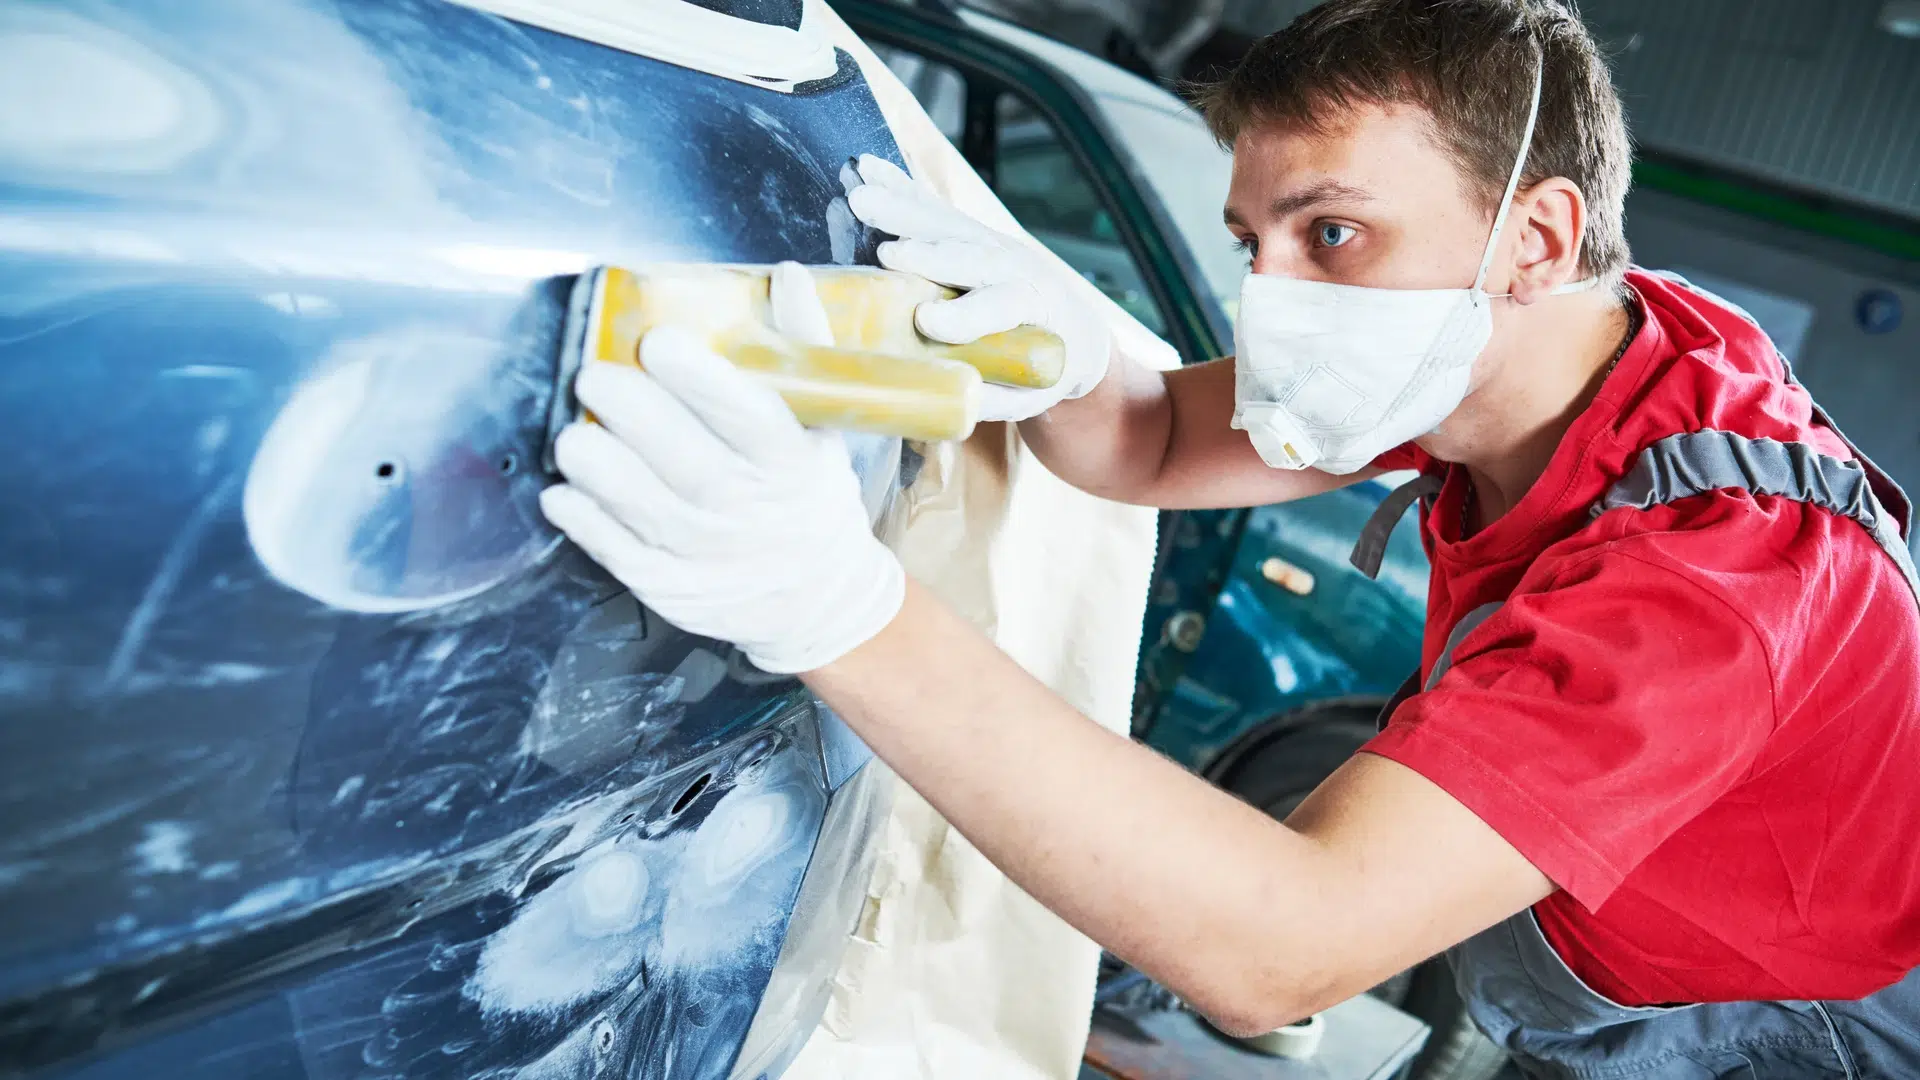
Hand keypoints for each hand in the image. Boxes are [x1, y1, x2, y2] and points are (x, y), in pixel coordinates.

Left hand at [538, 270, 904, 673]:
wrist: (816, 598)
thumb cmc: (808, 496)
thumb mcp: (822, 427)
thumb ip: (801, 350)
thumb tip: (786, 276)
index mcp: (789, 463)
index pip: (749, 418)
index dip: (702, 380)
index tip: (660, 341)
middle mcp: (749, 509)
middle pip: (687, 460)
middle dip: (632, 413)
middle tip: (592, 376)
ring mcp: (707, 553)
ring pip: (644, 507)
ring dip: (598, 467)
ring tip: (571, 435)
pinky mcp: (670, 586)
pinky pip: (617, 551)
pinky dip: (584, 522)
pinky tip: (562, 491)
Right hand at [846, 154, 1110, 422]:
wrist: (1075, 328)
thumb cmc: (1048, 369)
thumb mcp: (1032, 393)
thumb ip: (995, 395)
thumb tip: (948, 396)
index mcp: (1032, 307)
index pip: (1001, 307)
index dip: (966, 315)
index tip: (927, 321)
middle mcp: (1013, 266)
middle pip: (968, 253)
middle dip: (927, 251)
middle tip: (887, 252)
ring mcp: (990, 242)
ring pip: (943, 222)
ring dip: (899, 207)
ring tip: (858, 194)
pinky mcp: (969, 231)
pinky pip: (929, 207)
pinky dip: (897, 186)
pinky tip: (864, 167)